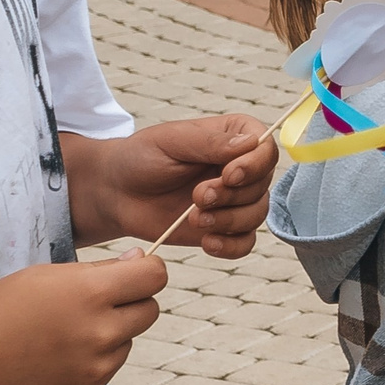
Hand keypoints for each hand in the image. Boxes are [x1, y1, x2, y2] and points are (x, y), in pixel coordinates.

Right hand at [0, 252, 167, 384]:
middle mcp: (101, 333)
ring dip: (110, 336)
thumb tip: (143, 262)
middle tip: (96, 303)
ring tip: (63, 335)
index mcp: (92, 294)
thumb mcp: (47, 276)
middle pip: (150, 311)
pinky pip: (107, 370)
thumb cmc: (0, 308)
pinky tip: (55, 359)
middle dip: (132, 303)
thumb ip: (100, 271)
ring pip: (127, 343)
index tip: (136, 273)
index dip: (148, 272)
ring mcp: (96, 369)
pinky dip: (91, 363)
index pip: (155, 277)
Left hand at [76, 115, 277, 258]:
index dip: (255, 165)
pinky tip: (207, 242)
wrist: (117, 193)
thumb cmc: (141, 158)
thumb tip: (250, 143)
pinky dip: (230, 246)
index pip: (267, 148)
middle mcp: (241, 168)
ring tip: (193, 219)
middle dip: (232, 196)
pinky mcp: (224, 229)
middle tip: (197, 197)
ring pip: (257, 216)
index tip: (228, 175)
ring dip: (228, 221)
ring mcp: (234, 200)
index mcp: (234, 137)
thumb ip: (210, 142)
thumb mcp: (172, 141)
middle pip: (263, 186)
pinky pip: (245, 243)